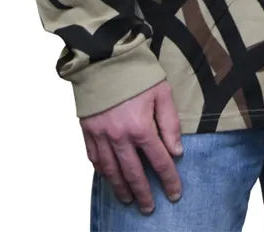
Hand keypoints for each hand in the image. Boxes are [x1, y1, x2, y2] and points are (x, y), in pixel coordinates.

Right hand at [80, 79, 183, 215]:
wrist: (104, 55)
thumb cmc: (136, 72)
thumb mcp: (162, 92)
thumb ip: (170, 123)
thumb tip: (176, 151)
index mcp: (141, 127)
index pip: (159, 161)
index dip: (168, 180)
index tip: (174, 194)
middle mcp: (119, 137)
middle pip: (133, 173)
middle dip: (143, 193)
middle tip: (149, 208)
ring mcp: (101, 135)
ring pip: (111, 171)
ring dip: (121, 188)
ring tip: (128, 200)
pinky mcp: (87, 129)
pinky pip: (94, 158)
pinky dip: (102, 171)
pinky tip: (108, 177)